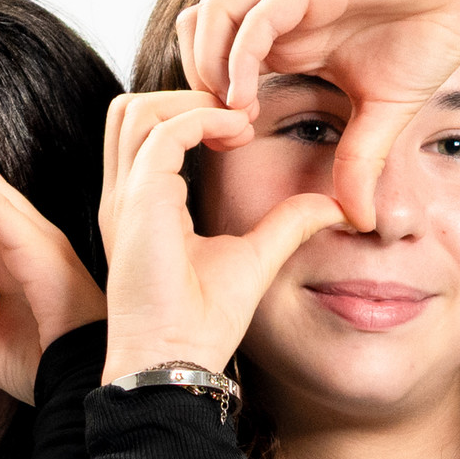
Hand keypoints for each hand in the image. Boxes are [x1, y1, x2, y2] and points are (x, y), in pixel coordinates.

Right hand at [99, 90, 343, 380]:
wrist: (175, 361)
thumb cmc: (202, 324)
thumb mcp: (255, 258)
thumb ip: (286, 224)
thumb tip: (334, 205)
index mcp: (141, 208)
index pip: (147, 133)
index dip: (191, 114)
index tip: (241, 127)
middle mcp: (125, 197)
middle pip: (130, 109)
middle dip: (184, 97)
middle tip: (238, 115)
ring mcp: (126, 197)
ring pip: (137, 108)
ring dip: (191, 102)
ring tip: (238, 123)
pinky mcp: (139, 203)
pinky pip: (164, 132)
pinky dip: (203, 119)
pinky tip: (239, 133)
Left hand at [176, 0, 459, 229]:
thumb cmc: (428, 36)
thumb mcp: (384, 116)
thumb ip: (360, 163)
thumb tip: (359, 221)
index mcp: (286, 44)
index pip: (216, 65)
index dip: (210, 104)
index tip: (232, 144)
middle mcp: (278, 18)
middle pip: (194, 36)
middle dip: (195, 86)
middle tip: (223, 130)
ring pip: (207, 17)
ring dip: (207, 67)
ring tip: (234, 113)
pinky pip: (253, 16)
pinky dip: (238, 57)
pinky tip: (248, 99)